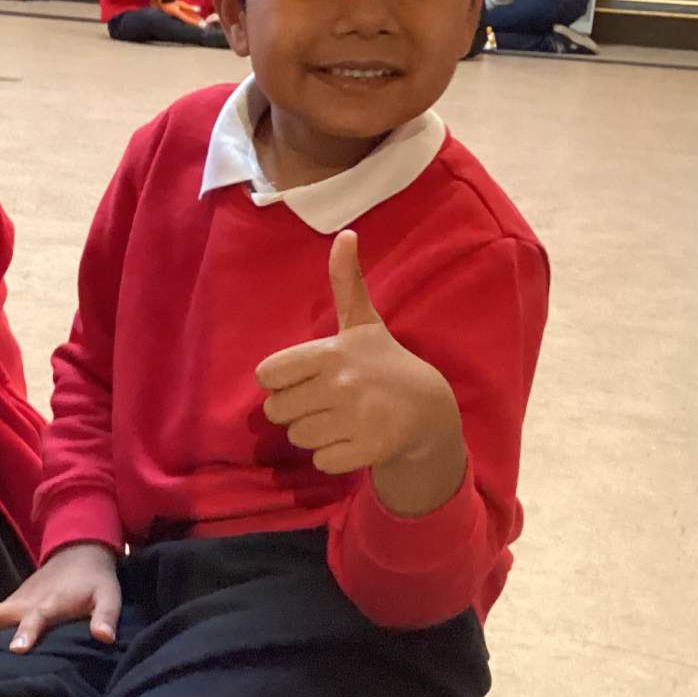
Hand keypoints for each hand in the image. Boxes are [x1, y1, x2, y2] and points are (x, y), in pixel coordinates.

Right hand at [0, 542, 121, 652]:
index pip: (36, 619)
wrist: (79, 551)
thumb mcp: (110, 596)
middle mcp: (25, 603)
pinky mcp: (10, 606)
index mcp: (50, 603)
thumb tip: (105, 638)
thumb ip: (107, 616)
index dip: (27, 632)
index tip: (16, 650)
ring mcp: (14, 603)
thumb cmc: (96, 580)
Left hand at [255, 230, 465, 516]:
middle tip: (325, 402)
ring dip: (314, 434)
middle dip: (296, 410)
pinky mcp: (367, 450)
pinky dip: (332, 457)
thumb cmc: (384, 362)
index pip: (267, 375)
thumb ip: (346, 282)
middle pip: (276, 412)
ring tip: (340, 419)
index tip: (306, 377)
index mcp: (332, 352)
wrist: (429, 409)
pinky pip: (321, 462)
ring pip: (297, 438)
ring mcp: (356, 419)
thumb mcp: (363, 323)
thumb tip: (345, 234)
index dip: (281, 380)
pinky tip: (353, 439)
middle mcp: (342, 384)